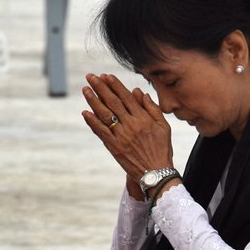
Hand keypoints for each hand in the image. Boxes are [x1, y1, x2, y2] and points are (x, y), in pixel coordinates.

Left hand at [81, 73, 173, 190]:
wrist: (157, 173)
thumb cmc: (162, 149)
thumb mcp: (163, 126)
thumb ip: (152, 108)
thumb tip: (139, 92)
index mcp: (143, 118)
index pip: (126, 97)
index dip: (115, 85)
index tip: (106, 76)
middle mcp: (131, 125)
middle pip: (113, 102)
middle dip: (101, 88)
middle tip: (91, 77)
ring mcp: (122, 136)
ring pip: (105, 115)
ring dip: (93, 101)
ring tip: (85, 89)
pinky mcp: (115, 147)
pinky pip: (101, 132)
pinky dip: (92, 122)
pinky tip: (85, 112)